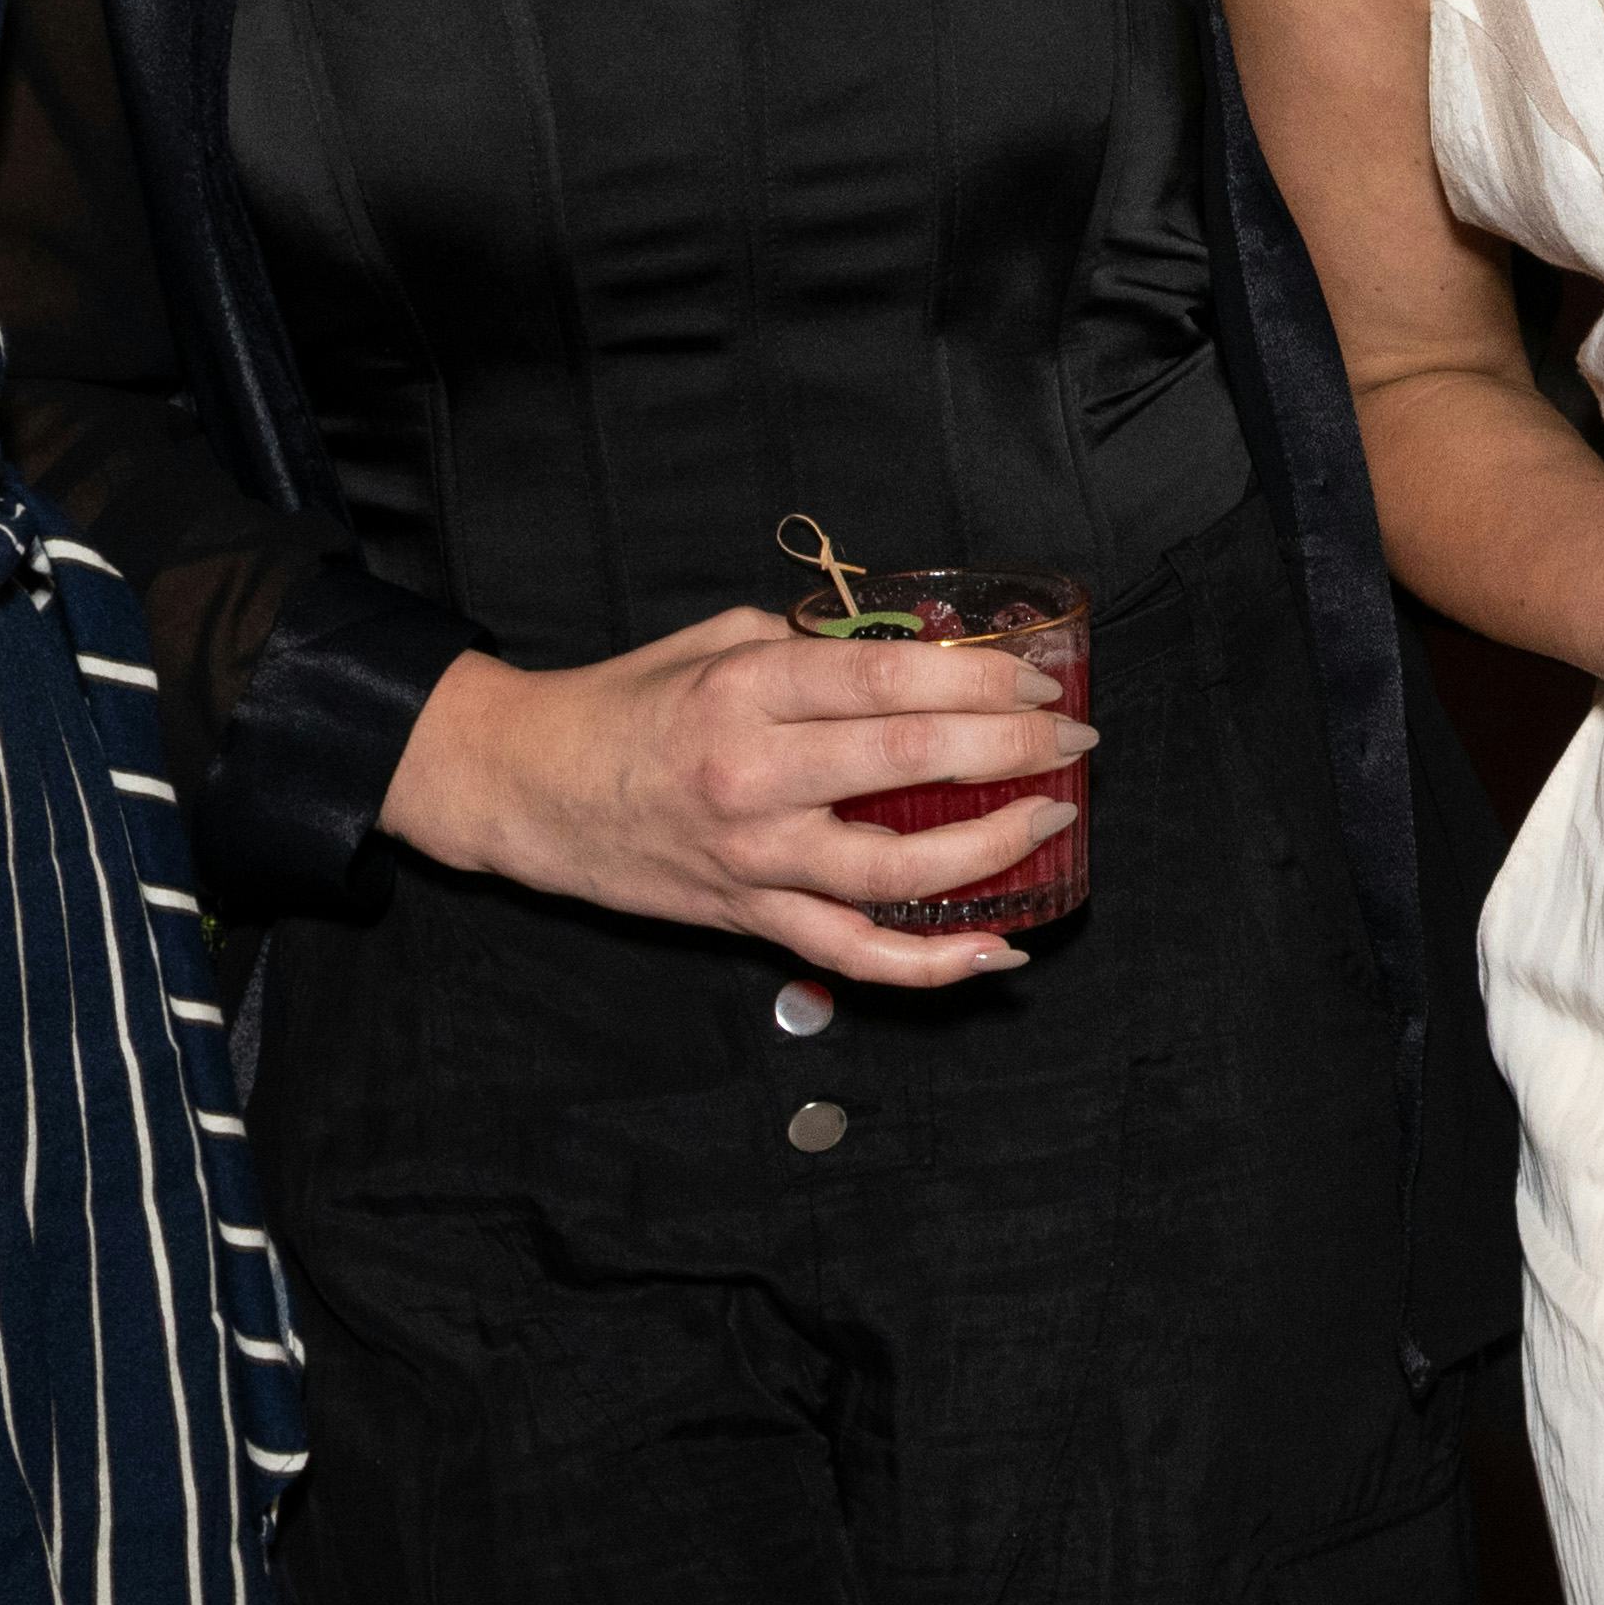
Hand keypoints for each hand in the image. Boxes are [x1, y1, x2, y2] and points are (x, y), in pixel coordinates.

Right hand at [381, 601, 1090, 983]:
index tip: (1041, 676)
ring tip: (1052, 819)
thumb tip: (923, 645)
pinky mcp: (749, 918)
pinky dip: (933, 963)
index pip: (889, 680)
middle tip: (1072, 738)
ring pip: (895, 872)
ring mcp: (753, 858)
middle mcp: (753, 775)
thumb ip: (817, 645)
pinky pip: (855, 954)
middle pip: (908, 762)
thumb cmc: (630, 701)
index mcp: (747, 689)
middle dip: (1011, 747)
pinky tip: (999, 948)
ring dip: (992, 849)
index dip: (980, 677)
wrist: (531, 786)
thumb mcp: (720, 640)